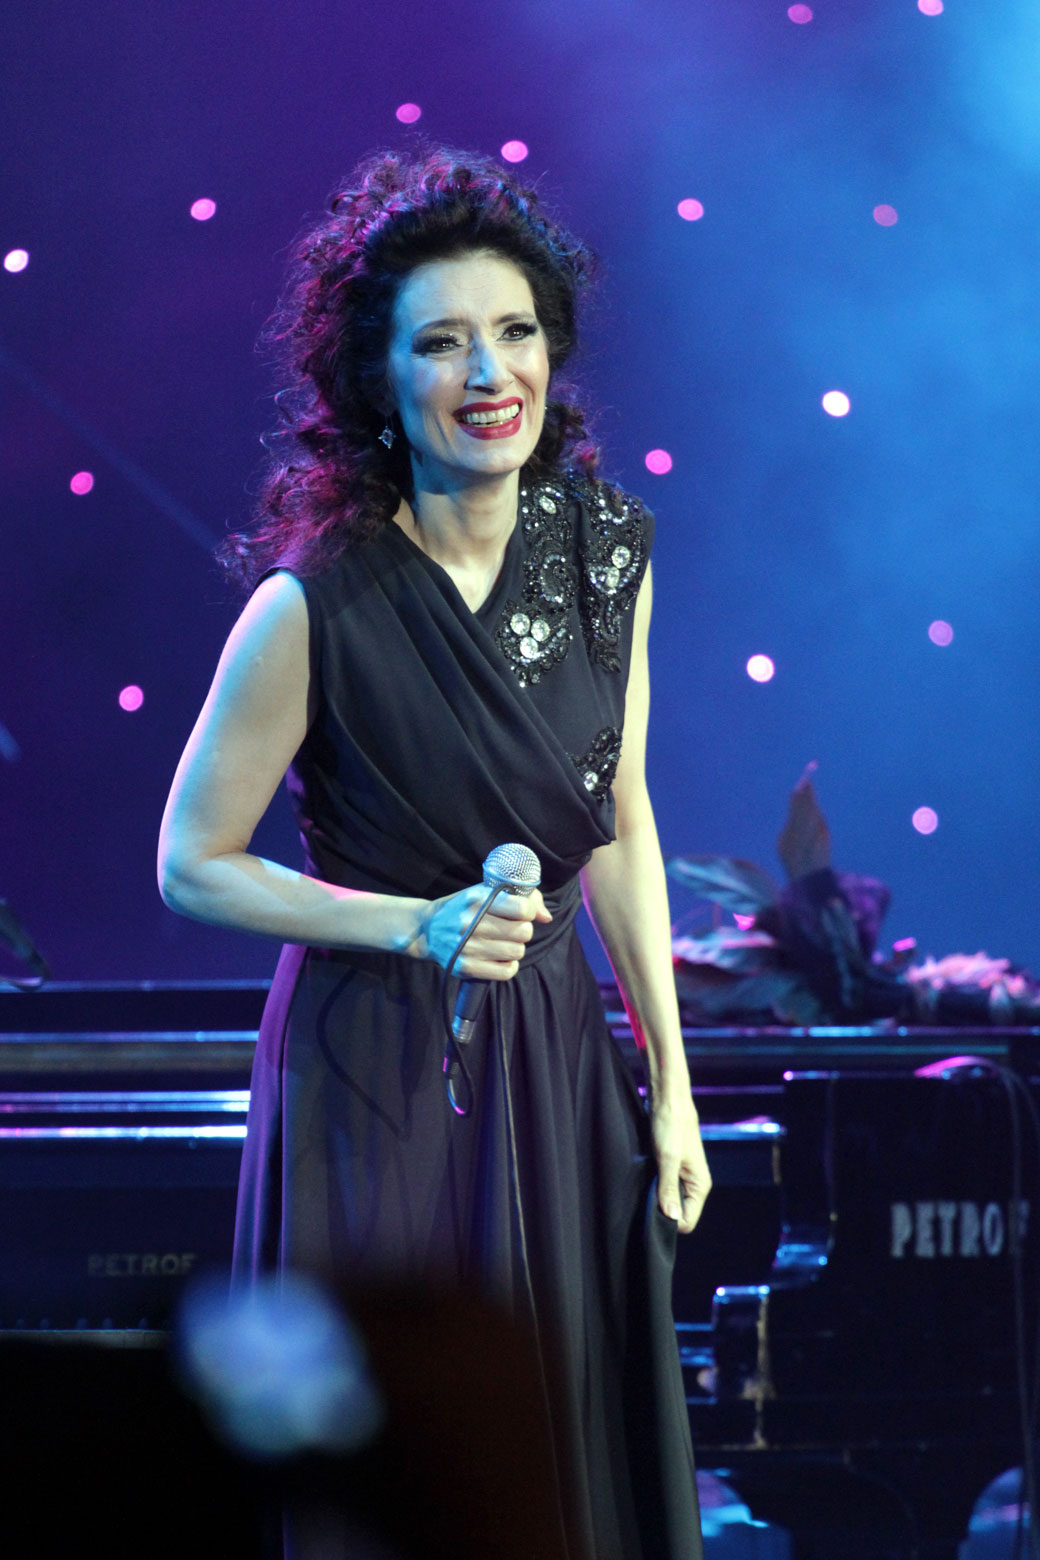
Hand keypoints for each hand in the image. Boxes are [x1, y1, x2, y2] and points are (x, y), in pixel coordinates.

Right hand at [417, 884, 551, 978]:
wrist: (427, 930)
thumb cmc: (463, 908)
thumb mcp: (485, 893)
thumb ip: (520, 898)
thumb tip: (546, 918)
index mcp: (477, 898)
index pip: (522, 908)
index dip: (528, 911)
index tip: (520, 912)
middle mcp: (471, 922)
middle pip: (523, 932)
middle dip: (523, 931)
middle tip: (512, 929)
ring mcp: (467, 947)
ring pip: (517, 952)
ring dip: (516, 948)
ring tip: (504, 943)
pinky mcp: (465, 968)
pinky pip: (506, 972)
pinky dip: (508, 966)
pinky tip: (499, 958)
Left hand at [651, 1093, 711, 1234]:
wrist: (668, 1099)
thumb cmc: (671, 1125)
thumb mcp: (668, 1158)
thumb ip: (668, 1188)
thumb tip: (671, 1218)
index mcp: (700, 1185)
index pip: (687, 1221)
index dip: (669, 1220)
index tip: (652, 1208)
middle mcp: (693, 1184)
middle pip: (677, 1213)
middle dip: (661, 1208)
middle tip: (645, 1195)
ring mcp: (682, 1176)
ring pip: (669, 1200)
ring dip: (656, 1196)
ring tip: (645, 1183)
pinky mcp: (671, 1167)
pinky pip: (663, 1186)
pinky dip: (653, 1185)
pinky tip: (645, 1175)